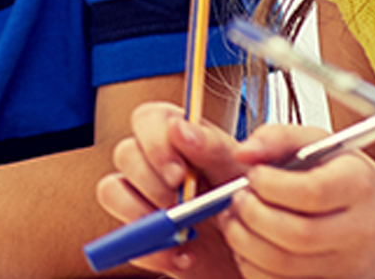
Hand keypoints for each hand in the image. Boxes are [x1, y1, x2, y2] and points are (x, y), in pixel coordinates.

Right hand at [96, 101, 248, 278]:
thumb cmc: (255, 202)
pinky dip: (152, 251)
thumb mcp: (243, 173)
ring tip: (179, 230)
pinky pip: (123, 238)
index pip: (148, 119)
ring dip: (139, 212)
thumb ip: (215, 146)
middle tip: (179, 204)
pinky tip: (184, 255)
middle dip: (150, 180)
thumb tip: (180, 129)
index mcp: (180, 138)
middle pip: (125, 153)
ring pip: (111, 190)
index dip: (155, 143)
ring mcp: (143, 198)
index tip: (179, 174)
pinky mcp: (141, 235)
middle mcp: (155, 163)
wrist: (263, 251)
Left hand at [219, 124, 374, 278]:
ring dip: (244, 242)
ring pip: (283, 266)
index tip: (253, 174)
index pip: (312, 192)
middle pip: (296, 235)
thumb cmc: (348, 178)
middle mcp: (358, 231)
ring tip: (236, 219)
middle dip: (252, 215)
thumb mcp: (320, 143)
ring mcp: (346, 266)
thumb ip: (278, 137)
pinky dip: (252, 266)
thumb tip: (242, 152)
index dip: (270, 185)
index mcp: (359, 186)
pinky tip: (248, 244)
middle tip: (237, 198)